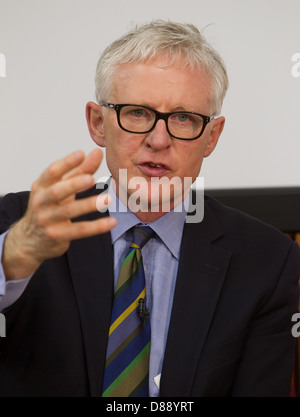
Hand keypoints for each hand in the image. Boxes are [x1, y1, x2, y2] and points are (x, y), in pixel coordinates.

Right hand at [2, 149, 116, 279]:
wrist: (30, 241)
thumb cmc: (49, 208)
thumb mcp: (61, 188)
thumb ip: (80, 170)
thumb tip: (97, 152)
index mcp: (41, 186)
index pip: (51, 172)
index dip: (66, 163)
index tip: (81, 154)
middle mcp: (41, 202)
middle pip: (56, 191)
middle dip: (73, 184)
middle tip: (91, 179)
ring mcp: (47, 220)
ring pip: (68, 211)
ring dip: (88, 205)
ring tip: (108, 199)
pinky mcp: (56, 236)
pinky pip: (79, 231)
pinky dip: (96, 227)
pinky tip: (111, 222)